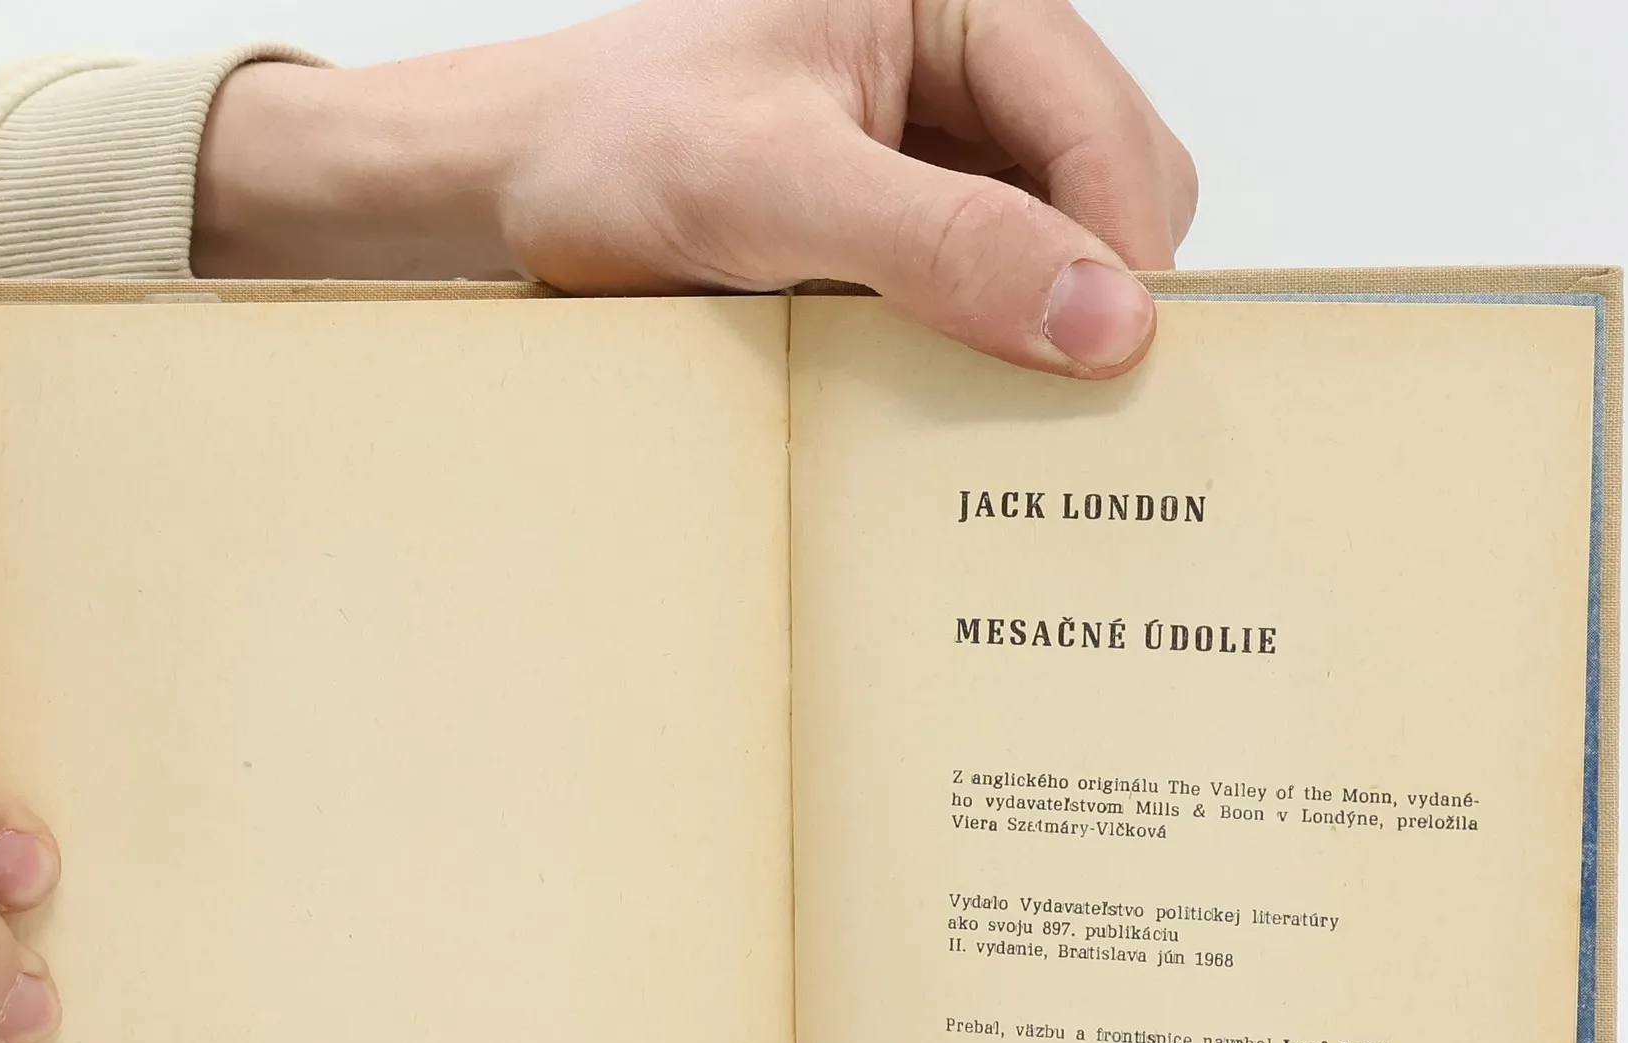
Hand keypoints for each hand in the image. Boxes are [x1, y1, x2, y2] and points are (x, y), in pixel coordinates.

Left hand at [195, 0, 1194, 378]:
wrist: (502, 187)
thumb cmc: (603, 147)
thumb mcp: (769, 188)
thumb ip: (940, 243)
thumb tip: (1100, 319)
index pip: (1099, 120)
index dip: (1125, 250)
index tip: (1125, 371)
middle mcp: (958, 51)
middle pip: (1105, 180)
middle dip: (1096, 287)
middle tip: (1069, 406)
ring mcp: (934, 133)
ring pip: (1058, 237)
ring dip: (1043, 320)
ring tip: (1004, 403)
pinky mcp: (901, 206)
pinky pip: (989, 276)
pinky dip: (987, 337)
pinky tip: (953, 386)